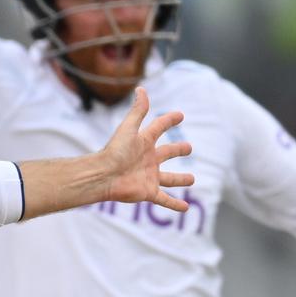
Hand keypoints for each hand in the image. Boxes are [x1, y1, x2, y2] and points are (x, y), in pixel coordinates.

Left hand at [99, 87, 193, 212]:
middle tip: (188, 147)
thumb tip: (142, 89)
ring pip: (169, 178)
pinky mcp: (148, 192)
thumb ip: (137, 110)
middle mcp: (148, 158)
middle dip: (178, 150)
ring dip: (180, 179)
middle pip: (167, 153)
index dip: (169, 120)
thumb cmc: (114, 151)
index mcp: (143, 142)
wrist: (103, 176)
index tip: (180, 115)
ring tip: (192, 178)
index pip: (159, 127)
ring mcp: (149, 176)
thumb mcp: (128, 128)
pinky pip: (164, 199)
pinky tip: (185, 208)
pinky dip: (175, 205)